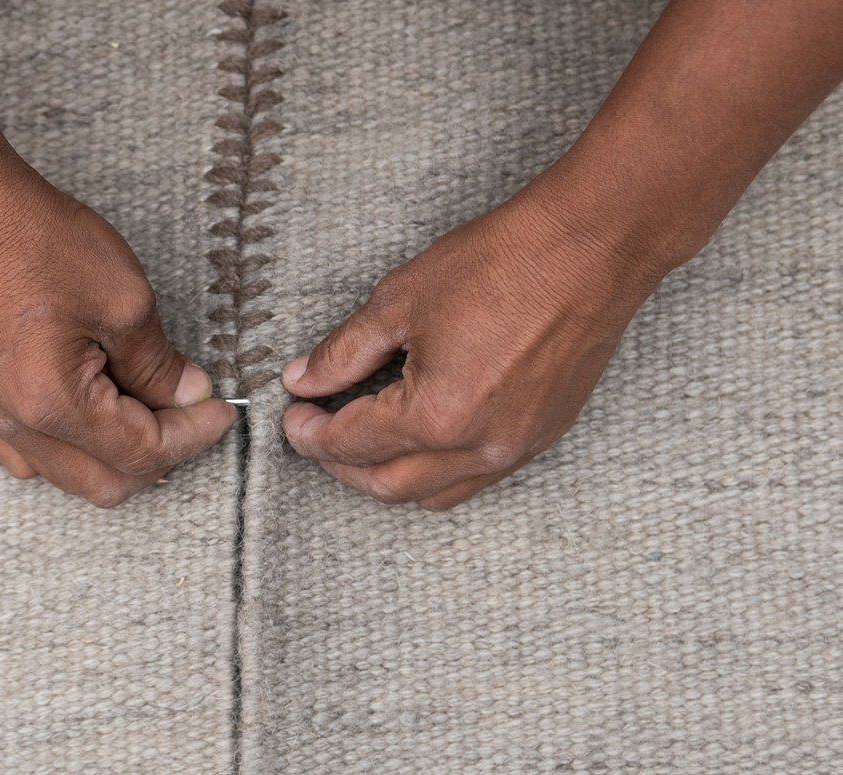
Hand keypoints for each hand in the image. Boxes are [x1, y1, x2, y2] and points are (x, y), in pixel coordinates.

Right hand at [0, 162, 236, 506]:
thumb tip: (189, 397)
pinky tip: (101, 417)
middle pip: (107, 483)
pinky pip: (36, 459)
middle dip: (161, 456)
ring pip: (72, 478)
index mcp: (53, 403)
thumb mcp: (125, 301)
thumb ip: (160, 365)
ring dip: (120, 459)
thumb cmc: (41, 243)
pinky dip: (78, 452)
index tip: (222, 411)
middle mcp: (17, 425)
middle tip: (192, 415)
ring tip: (151, 412)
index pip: (140, 452)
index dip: (192, 435)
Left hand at [282, 177, 670, 510]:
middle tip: (316, 432)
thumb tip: (303, 379)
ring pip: (434, 492)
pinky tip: (420, 436)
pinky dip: (436, 468)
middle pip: (388, 485)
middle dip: (341, 465)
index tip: (293, 415)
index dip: (310, 433)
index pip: (353, 443)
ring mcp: (516, 448)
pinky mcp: (542, 436)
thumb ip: (343, 351)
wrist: (590, 248)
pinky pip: (477, 477)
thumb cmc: (500, 264)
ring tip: (362, 440)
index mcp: (437, 416)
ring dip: (388, 475)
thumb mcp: (399, 301)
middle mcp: (479, 447)